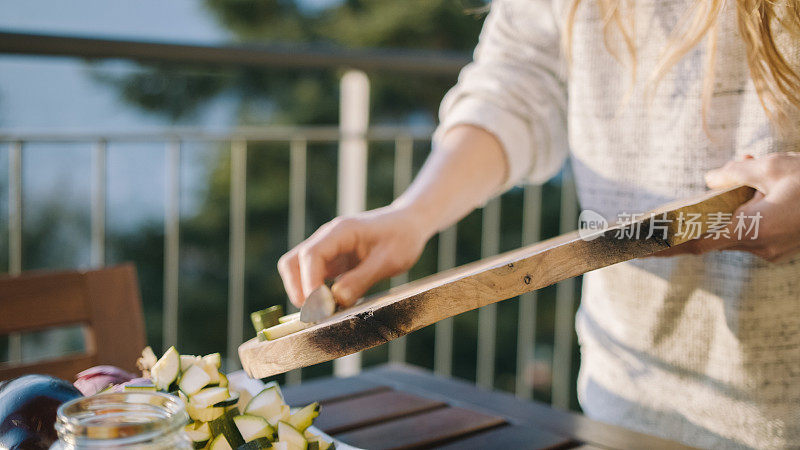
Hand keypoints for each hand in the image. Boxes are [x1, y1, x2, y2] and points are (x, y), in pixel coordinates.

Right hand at [278, 206, 429, 307]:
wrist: (408, 224)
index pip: (311, 255)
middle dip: (298, 289)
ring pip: (297, 270)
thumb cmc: (402, 237)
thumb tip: (336, 299)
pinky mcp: (332, 262)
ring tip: (324, 311)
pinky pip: (312, 277)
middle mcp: (327, 238)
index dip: (309, 282)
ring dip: (303, 292)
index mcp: (341, 231)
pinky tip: (332, 306)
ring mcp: (327, 250)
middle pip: (293, 262)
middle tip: (317, 313)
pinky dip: (314, 293)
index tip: (318, 306)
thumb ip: (362, 279)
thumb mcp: (389, 260)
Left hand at [656, 152, 799, 261]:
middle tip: (669, 210)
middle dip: (698, 216)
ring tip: (739, 174)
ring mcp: (773, 251)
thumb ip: (735, 173)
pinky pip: (753, 234)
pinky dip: (745, 217)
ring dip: (726, 213)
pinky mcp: (782, 249)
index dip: (669, 245)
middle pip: (715, 235)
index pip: (699, 242)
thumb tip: (709, 180)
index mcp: (755, 228)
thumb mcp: (773, 168)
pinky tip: (755, 192)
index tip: (644, 250)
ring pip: (735, 233)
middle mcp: (762, 246)